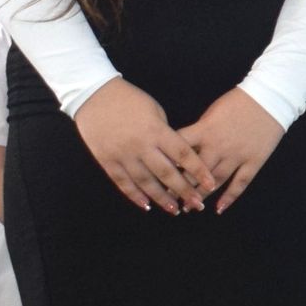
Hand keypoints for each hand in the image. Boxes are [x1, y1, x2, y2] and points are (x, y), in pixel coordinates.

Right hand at [75, 78, 218, 214]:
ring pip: (145, 182)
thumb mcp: (154, 110)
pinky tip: (146, 206)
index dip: (198, 171)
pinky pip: (123, 182)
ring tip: (174, 210)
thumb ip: (165, 134)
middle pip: (166, 173)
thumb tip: (175, 156)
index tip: (211, 184)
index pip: (182, 154)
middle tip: (197, 205)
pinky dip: (135, 196)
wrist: (94, 95)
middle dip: (184, 191)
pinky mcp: (107, 160)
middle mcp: (141, 145)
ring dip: (161, 198)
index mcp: (156, 130)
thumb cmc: (129, 99)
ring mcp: (122, 155)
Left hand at [177, 87, 284, 212]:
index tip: (159, 176)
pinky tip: (219, 208)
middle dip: (182, 187)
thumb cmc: (237, 102)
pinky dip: (229, 197)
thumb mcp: (211, 112)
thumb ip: (199, 131)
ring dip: (202, 196)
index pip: (180, 150)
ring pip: (215, 181)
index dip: (168, 164)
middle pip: (195, 171)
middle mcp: (218, 146)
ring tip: (191, 207)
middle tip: (170, 199)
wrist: (269, 98)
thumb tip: (185, 148)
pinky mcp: (253, 161)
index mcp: (204, 131)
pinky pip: (240, 183)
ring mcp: (236, 156)